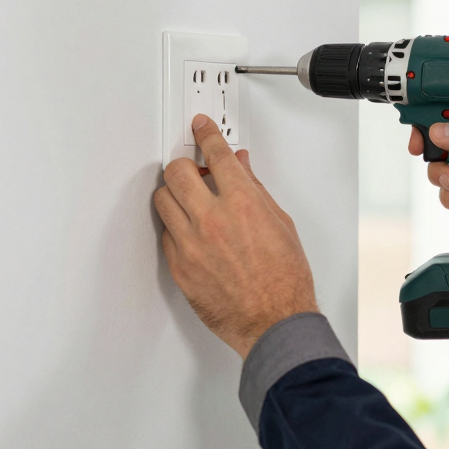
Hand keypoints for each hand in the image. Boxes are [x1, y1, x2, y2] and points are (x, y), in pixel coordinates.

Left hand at [155, 115, 318, 356]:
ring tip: (189, 201)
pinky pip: (166, 234)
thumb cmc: (284, 280)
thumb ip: (256, 191)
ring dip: (175, 194)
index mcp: (242, 204)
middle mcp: (212, 220)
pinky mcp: (179, 266)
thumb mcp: (281, 224)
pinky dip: (176, 227)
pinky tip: (191, 231)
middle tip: (192, 169)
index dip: (206, 134)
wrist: (274, 321)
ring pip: (163, 200)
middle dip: (184, 165)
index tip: (201, 128)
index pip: (215, 154)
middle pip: (177, 172)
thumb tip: (241, 169)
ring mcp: (191, 244)